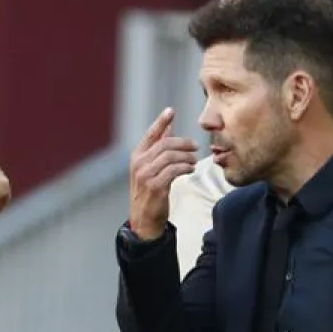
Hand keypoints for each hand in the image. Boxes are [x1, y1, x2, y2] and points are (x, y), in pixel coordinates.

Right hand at [127, 108, 197, 239]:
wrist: (144, 220)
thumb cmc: (149, 193)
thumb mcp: (150, 168)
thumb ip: (158, 148)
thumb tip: (168, 128)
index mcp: (137, 157)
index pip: (150, 135)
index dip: (161, 122)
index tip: (170, 111)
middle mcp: (139, 164)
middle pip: (165, 144)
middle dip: (183, 143)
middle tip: (195, 147)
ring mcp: (145, 175)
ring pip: (171, 156)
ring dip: (186, 157)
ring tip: (193, 161)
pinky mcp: (155, 186)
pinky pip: (174, 170)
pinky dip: (185, 167)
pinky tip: (190, 169)